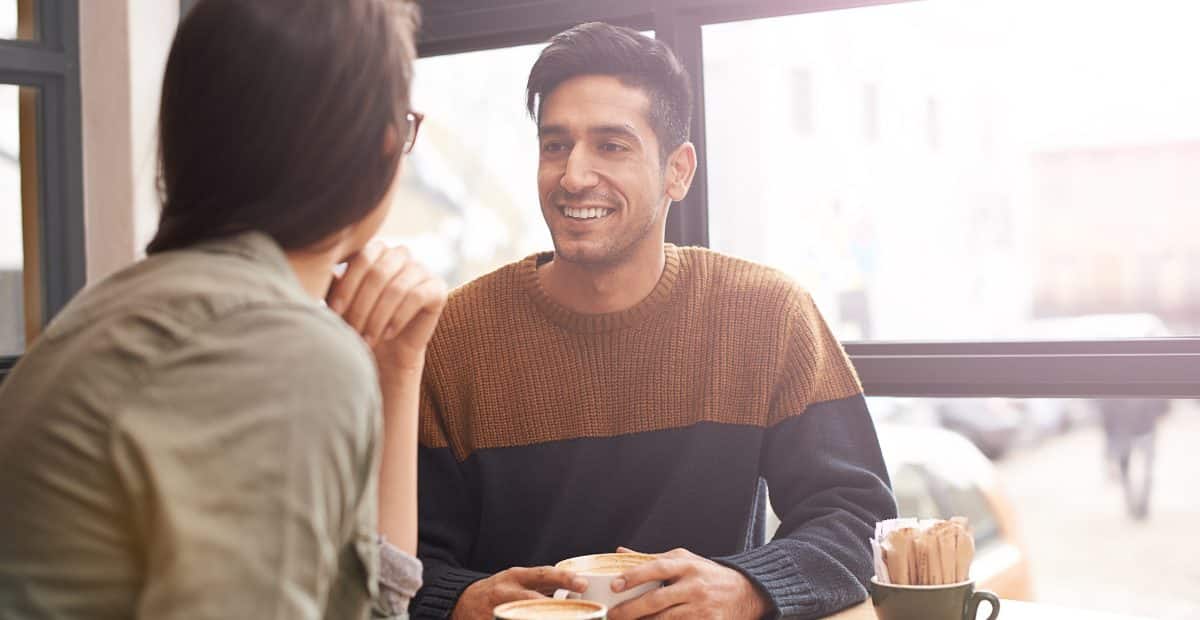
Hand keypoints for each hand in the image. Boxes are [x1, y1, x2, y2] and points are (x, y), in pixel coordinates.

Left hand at [326, 240, 446, 373]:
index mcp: (376, 250)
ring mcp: (421, 269)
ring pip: (396, 288)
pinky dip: (398, 318)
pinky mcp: (437, 288)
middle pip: (378, 273)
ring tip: (367, 338)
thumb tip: (311, 267)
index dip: (347, 286)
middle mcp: (400, 254)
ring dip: (378, 317)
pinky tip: (388, 333)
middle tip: (352, 331)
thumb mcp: (340, 301)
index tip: (333, 312)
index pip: (361, 259)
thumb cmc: (359, 321)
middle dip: (362, 306)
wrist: (386, 349)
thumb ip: (330, 282)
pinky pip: (417, 297)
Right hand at [451, 567, 587, 619]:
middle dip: (554, 608)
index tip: (583, 584)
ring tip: (560, 618)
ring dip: (541, 618)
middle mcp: (507, 591)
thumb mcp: (519, 580)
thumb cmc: (500, 589)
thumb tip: (578, 589)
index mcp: (516, 576)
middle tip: (576, 613)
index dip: (564, 578)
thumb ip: (543, 584)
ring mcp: (496, 609)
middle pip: (533, 600)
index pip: (544, 574)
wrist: (464, 600)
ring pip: (521, 616)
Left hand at [608, 548, 770, 619]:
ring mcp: (702, 608)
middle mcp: (695, 586)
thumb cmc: (708, 575)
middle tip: (611, 614)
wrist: (746, 592)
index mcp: (687, 565)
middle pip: (657, 600)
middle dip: (630, 610)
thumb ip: (652, 559)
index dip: (635, 576)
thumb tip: (620, 553)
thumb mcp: (684, 560)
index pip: (657, 568)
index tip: (614, 584)